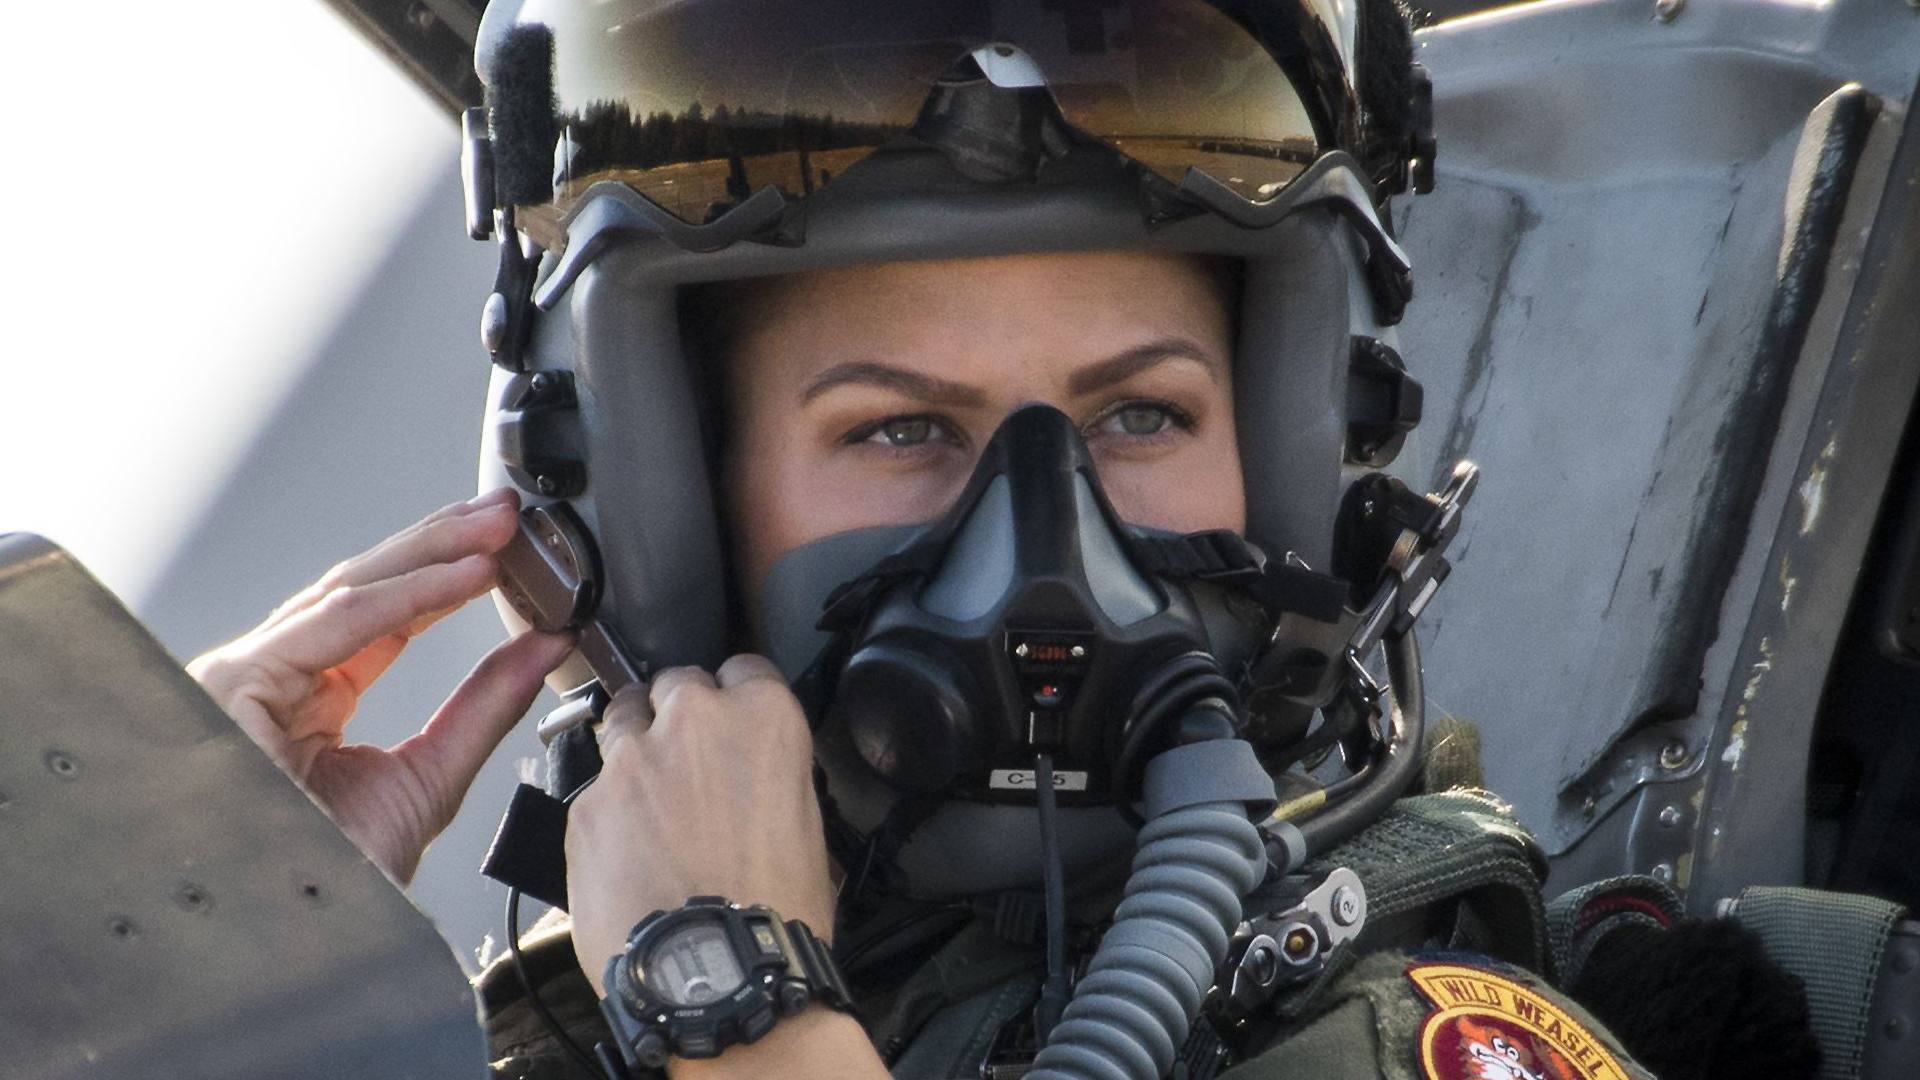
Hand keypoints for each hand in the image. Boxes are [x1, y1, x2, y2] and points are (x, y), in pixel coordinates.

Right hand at [188, 488, 574, 883]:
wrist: (294, 933)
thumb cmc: (336, 874)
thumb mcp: (431, 776)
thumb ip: (485, 707)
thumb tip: (545, 645)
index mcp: (312, 695)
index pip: (386, 613)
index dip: (448, 573)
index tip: (509, 548)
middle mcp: (275, 676)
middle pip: (365, 587)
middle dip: (442, 542)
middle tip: (508, 514)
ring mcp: (249, 676)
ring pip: (350, 590)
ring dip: (431, 552)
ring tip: (498, 531)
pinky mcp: (238, 683)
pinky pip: (335, 624)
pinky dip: (407, 596)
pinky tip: (463, 576)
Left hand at [565, 656, 835, 996]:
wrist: (716, 976)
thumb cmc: (779, 911)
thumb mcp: (807, 824)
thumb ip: (774, 775)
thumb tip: (754, 778)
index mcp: (762, 718)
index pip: (744, 667)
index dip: (739, 696)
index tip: (735, 718)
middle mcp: (692, 721)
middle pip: (674, 682)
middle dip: (679, 712)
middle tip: (690, 760)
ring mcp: (629, 761)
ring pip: (621, 721)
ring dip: (634, 745)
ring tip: (647, 797)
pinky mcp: (583, 807)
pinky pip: (593, 791)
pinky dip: (607, 812)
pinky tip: (625, 855)